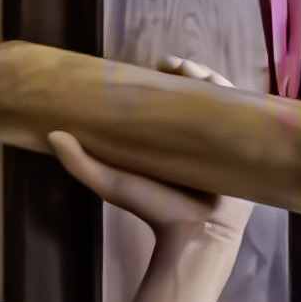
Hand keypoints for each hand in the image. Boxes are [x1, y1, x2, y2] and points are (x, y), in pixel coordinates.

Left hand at [49, 56, 263, 301]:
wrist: (194, 236)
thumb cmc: (154, 211)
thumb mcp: (110, 183)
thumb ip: (80, 163)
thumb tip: (52, 133)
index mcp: (170, 136)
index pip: (173, 95)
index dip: (169, 75)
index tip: (158, 64)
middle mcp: (197, 135)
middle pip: (200, 91)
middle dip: (193, 72)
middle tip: (178, 66)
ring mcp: (223, 142)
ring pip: (224, 99)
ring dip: (215, 80)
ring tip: (201, 74)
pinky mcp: (244, 151)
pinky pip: (247, 120)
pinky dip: (242, 101)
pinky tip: (231, 90)